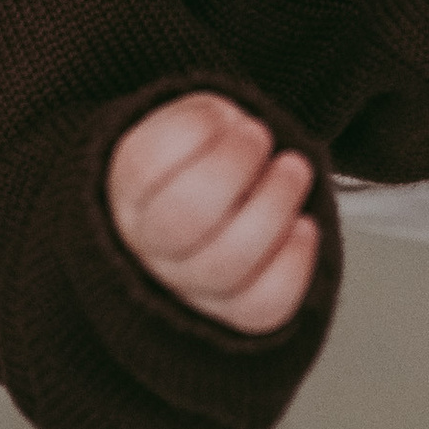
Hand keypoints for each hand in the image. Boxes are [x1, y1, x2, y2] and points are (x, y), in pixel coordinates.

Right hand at [105, 92, 320, 332]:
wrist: (190, 227)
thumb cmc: (189, 171)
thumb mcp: (181, 127)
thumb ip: (202, 117)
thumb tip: (230, 122)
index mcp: (126, 191)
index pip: (145, 166)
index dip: (194, 130)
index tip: (225, 114)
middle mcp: (148, 245)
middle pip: (184, 218)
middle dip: (234, 166)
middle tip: (260, 136)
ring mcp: (187, 286)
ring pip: (228, 264)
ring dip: (273, 206)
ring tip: (293, 169)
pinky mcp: (229, 315)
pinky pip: (262, 304)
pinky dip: (293, 264)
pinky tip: (302, 227)